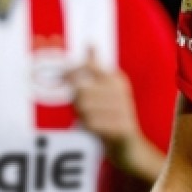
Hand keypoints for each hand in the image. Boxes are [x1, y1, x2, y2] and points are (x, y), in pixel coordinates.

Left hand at [66, 46, 162, 180]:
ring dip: (81, 116)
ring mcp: (123, 109)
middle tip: (82, 111)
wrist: (129, 147)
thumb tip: (90, 43)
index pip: (88, 66)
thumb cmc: (111, 116)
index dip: (71, 72)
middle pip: (80, 90)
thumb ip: (95, 68)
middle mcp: (121, 91)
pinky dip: (88, 128)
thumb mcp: (105, 90)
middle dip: (76, 102)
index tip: (62, 79)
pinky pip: (92, 124)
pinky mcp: (122, 127)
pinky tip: (94, 130)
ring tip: (89, 120)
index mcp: (116, 79)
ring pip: (84, 107)